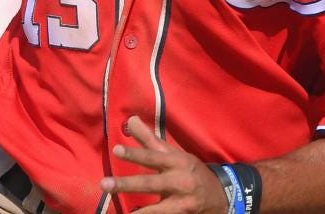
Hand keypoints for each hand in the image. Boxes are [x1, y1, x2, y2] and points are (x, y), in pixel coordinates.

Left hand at [99, 115, 228, 213]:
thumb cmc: (191, 171)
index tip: (116, 150)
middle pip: (150, 183)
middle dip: (127, 184)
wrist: (220, 196)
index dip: (136, 153)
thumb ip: (150, 140)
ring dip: (138, 213)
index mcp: (178, 162)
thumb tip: (130, 120)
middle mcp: (180, 182)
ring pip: (156, 209)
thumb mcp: (174, 154)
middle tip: (104, 184)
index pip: (154, 156)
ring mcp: (182, 203)